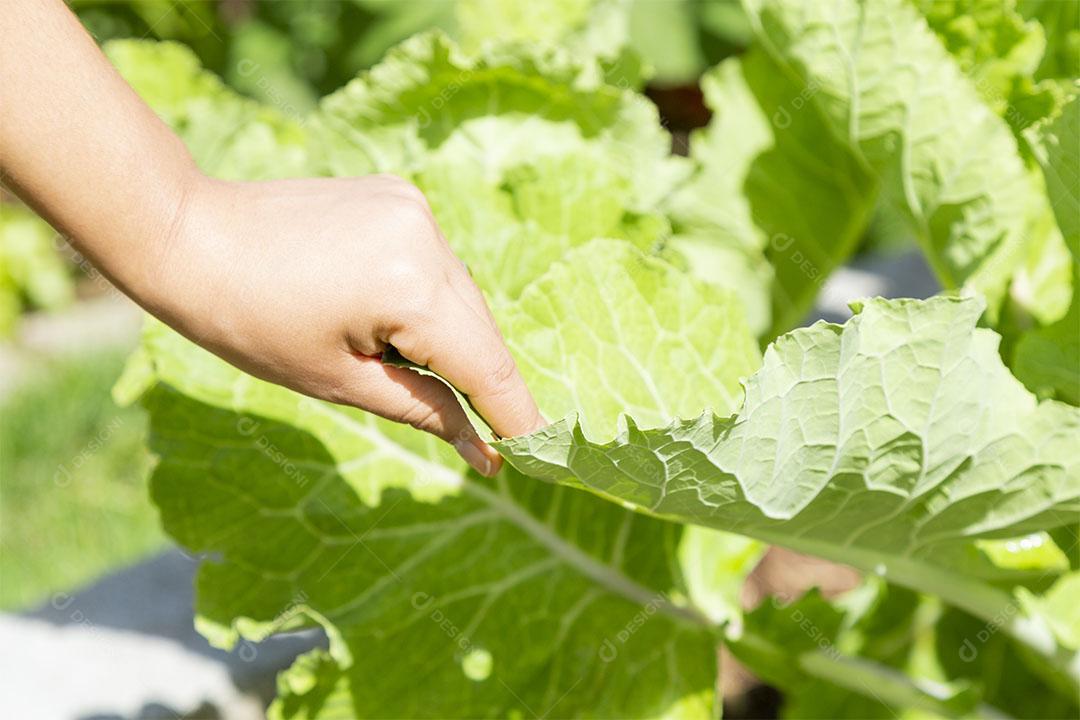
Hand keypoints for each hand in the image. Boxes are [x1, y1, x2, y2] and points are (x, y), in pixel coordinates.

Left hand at [157, 173, 544, 475]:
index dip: (515, 414)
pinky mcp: (400, 196)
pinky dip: (431, 300)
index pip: (487, 365)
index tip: (538, 453)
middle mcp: (426, 238)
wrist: (191, 236)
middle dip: (483, 381)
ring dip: (454, 338)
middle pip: (482, 329)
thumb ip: (425, 410)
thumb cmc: (250, 321)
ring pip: (462, 296)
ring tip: (403, 364)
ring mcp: (415, 209)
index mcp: (410, 287)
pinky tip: (390, 318)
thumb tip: (484, 452)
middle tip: (482, 434)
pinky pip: (438, 264)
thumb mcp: (340, 381)